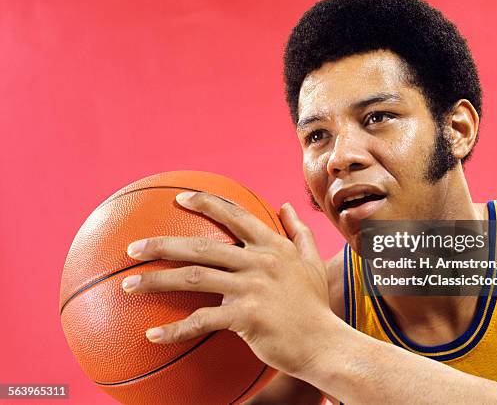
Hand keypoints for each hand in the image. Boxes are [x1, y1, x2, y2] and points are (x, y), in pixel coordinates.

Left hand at [122, 191, 336, 376]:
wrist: (325, 343)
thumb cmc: (315, 305)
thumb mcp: (313, 262)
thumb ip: (299, 231)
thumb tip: (287, 205)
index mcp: (272, 246)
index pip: (235, 215)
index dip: (206, 202)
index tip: (180, 197)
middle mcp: (260, 261)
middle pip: (201, 245)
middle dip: (162, 243)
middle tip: (132, 248)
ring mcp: (252, 288)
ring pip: (194, 277)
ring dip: (156, 280)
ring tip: (127, 285)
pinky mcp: (247, 317)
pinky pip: (203, 320)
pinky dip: (175, 329)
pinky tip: (152, 335)